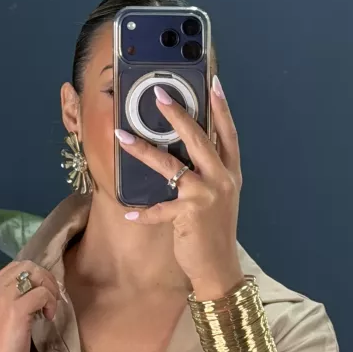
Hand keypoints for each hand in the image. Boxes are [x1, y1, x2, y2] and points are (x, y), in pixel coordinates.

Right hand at [0, 260, 59, 351]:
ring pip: (36, 275)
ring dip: (50, 290)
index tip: (42, 294)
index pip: (16, 266)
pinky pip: (42, 293)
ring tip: (49, 309)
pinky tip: (47, 318)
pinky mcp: (16, 310)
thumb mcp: (2, 316)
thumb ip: (12, 298)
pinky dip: (50, 303)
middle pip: (27, 266)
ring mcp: (4, 298)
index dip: (35, 276)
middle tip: (50, 300)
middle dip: (45, 279)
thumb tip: (35, 287)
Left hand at [115, 75, 244, 298]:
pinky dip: (144, 213)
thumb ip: (208, 173)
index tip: (214, 83)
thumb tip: (186, 149)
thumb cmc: (214, 231)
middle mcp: (222, 180)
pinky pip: (160, 209)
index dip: (221, 108)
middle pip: (199, 139)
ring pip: (171, 166)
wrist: (219, 268)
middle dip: (177, 114)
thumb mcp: (219, 197)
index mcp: (230, 173)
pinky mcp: (189, 215)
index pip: (228, 134)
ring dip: (144, 150)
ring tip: (122, 136)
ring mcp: (206, 196)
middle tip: (158, 94)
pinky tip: (129, 214)